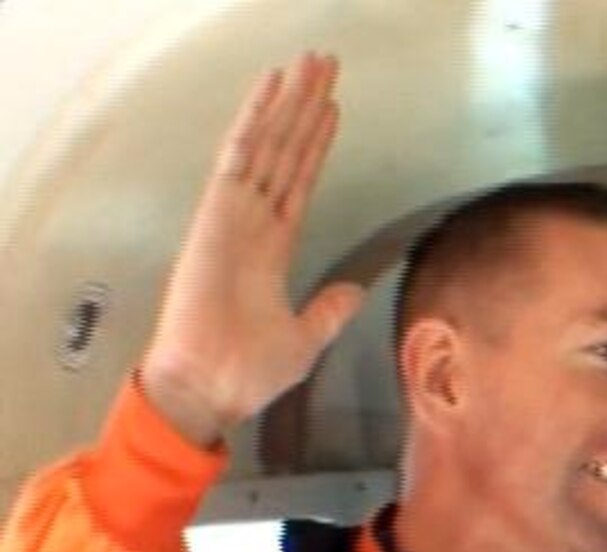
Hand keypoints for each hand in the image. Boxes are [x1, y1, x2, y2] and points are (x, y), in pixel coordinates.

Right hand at [139, 53, 365, 445]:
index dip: (314, 145)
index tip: (330, 112)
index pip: (298, 182)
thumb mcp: (305, 338)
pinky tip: (268, 92)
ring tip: (307, 65)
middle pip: (284, 152)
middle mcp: (251, 223)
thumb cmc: (246, 372)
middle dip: (304, 108)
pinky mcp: (215, 219)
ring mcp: (232, 217)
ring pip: (265, 145)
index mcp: (271, 248)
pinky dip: (253, 124)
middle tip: (324, 66)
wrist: (210, 389)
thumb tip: (353, 290)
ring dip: (286, 103)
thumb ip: (327, 310)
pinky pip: (237, 160)